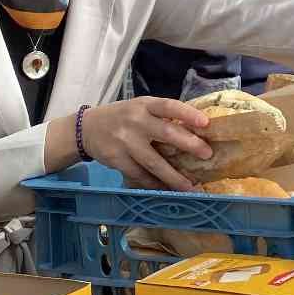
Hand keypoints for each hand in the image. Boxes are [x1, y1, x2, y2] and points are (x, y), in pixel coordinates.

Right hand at [77, 97, 211, 190]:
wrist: (86, 129)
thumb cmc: (123, 117)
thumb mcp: (140, 108)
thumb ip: (162, 116)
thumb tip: (195, 130)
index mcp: (145, 105)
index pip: (169, 106)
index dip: (187, 113)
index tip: (205, 123)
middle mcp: (136, 121)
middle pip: (166, 133)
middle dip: (189, 144)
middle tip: (207, 154)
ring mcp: (126, 142)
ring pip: (154, 161)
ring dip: (173, 176)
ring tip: (190, 186)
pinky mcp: (117, 159)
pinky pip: (139, 175)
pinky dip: (154, 184)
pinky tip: (167, 189)